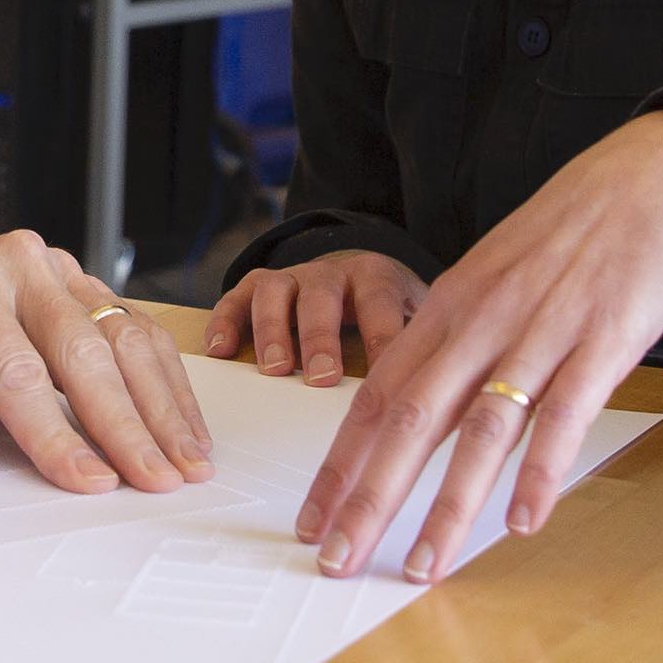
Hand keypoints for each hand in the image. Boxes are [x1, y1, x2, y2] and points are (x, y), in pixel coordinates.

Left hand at [0, 231, 213, 494]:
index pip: (18, 367)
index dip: (56, 431)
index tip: (90, 480)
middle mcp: (20, 265)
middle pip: (85, 351)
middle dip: (127, 424)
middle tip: (158, 479)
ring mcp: (61, 270)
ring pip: (126, 336)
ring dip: (163, 405)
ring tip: (188, 462)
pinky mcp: (87, 284)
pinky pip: (139, 329)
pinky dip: (168, 382)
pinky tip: (184, 426)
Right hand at [201, 248, 428, 385]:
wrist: (361, 273)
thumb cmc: (389, 309)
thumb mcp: (415, 317)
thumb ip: (422, 343)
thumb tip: (442, 390)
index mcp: (374, 276)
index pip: (379, 303)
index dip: (380, 339)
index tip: (384, 378)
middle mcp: (329, 273)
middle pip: (320, 298)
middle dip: (319, 338)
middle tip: (320, 377)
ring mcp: (291, 277)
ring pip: (274, 292)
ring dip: (273, 331)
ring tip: (275, 370)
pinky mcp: (259, 285)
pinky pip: (236, 297)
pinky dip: (225, 321)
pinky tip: (220, 350)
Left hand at [293, 109, 662, 582]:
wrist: (651, 175)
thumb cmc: (572, 232)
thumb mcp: (495, 275)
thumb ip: (461, 336)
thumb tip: (427, 401)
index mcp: (449, 308)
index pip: (377, 397)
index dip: (342, 463)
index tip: (314, 519)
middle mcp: (482, 323)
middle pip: (410, 422)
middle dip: (368, 497)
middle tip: (337, 558)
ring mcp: (541, 334)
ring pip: (481, 431)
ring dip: (449, 506)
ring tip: (422, 566)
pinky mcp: (602, 344)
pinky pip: (564, 417)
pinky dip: (540, 472)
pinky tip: (523, 522)